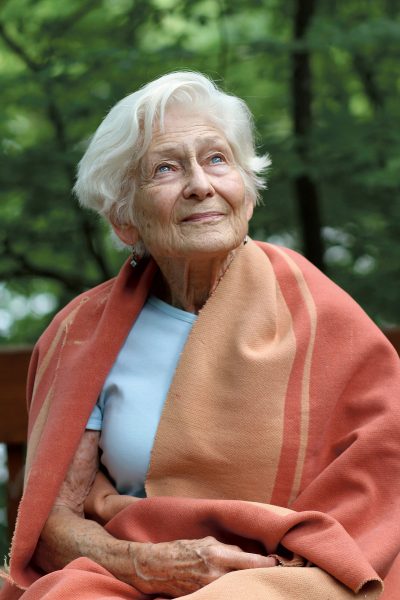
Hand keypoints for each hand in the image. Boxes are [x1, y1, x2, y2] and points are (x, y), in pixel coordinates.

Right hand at [130, 536, 276, 596]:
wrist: (157, 567)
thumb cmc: (182, 549)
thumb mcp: (207, 542)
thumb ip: (229, 550)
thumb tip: (248, 557)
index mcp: (217, 555)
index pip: (252, 563)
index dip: (268, 564)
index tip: (277, 562)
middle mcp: (215, 574)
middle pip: (249, 578)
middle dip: (261, 575)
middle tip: (273, 572)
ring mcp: (209, 589)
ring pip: (238, 588)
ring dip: (247, 583)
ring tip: (254, 579)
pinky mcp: (203, 597)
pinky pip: (224, 594)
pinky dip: (233, 590)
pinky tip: (236, 587)